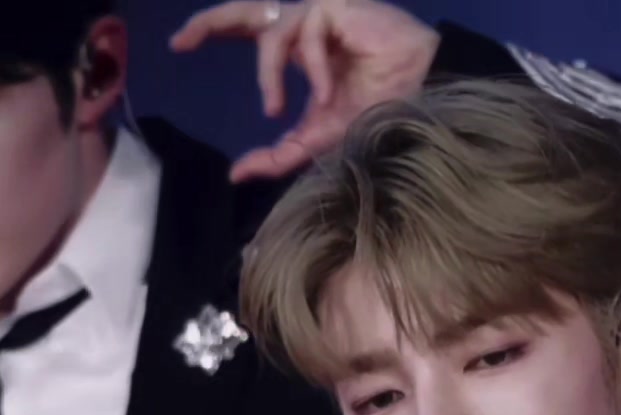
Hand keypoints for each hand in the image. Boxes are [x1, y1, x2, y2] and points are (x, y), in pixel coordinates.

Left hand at [170, 0, 439, 182]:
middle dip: (211, 22)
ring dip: (269, 76)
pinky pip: (304, 37)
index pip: (251, 33)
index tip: (181, 47)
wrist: (422, 98)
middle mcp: (305, 27)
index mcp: (301, 51)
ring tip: (276, 111)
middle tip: (182, 43)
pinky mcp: (333, 6)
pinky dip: (313, 70)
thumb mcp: (319, 139)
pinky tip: (329, 91)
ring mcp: (318, 13)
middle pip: (247, 12)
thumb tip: (236, 175)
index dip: (214, 31)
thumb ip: (280, 155)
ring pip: (270, 33)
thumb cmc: (380, 112)